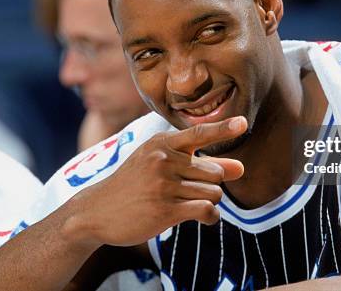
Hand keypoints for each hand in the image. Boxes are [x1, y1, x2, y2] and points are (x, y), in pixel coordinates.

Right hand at [71, 116, 246, 247]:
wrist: (97, 211)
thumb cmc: (135, 184)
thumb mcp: (161, 165)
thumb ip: (202, 164)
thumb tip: (241, 168)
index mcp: (162, 143)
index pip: (199, 133)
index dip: (223, 129)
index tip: (243, 123)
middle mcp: (163, 160)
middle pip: (215, 172)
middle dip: (212, 183)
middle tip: (193, 190)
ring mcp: (163, 185)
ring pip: (214, 193)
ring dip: (210, 201)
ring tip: (192, 204)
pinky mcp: (165, 210)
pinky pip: (207, 210)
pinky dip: (211, 216)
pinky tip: (203, 217)